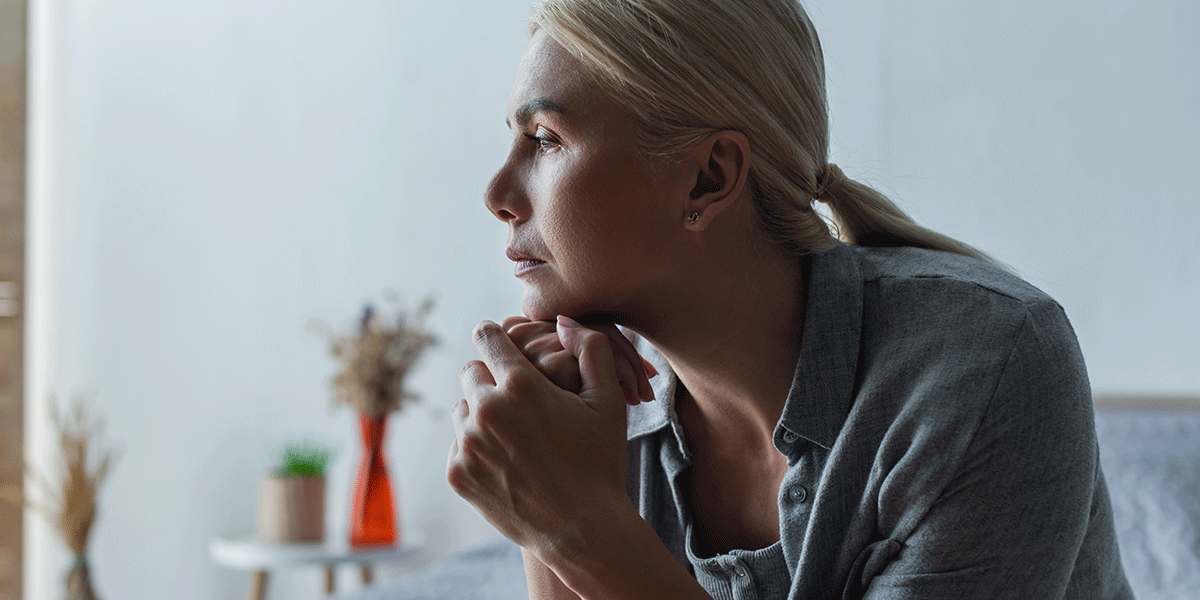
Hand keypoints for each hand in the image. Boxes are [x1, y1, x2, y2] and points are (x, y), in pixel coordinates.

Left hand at [448, 317, 632, 554]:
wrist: (583, 530)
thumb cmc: (600, 463)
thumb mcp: (609, 402)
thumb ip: (590, 349)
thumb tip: (563, 321)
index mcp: (519, 385)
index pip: (487, 336)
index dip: (496, 337)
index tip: (500, 344)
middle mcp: (486, 410)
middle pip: (471, 372)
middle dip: (492, 379)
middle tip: (518, 401)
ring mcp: (467, 445)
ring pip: (462, 410)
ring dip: (482, 414)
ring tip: (516, 436)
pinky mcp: (458, 474)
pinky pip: (458, 445)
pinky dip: (476, 449)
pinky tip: (508, 463)